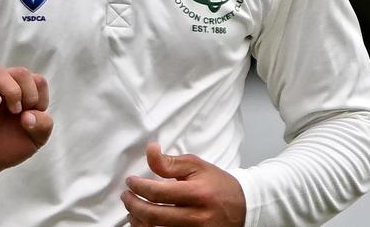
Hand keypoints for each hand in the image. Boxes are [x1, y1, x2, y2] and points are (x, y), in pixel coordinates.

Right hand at [0, 66, 52, 205]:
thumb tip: (30, 114)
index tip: (34, 117)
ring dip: (11, 89)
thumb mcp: (35, 140)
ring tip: (14, 110)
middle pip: (21, 72)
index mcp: (22, 92)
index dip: (40, 98)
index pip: (37, 79)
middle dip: (28, 92)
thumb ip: (43, 125)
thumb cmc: (8, 147)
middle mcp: (3, 88)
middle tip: (22, 113)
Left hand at [121, 143, 245, 226]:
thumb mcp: (195, 165)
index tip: (130, 181)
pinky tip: (144, 222)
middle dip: (134, 205)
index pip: (159, 193)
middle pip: (155, 216)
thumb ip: (170, 162)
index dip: (139, 187)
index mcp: (197, 193)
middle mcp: (197, 217)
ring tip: (132, 210)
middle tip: (126, 196)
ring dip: (139, 222)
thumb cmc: (216, 183)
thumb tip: (150, 150)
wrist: (243, 206)